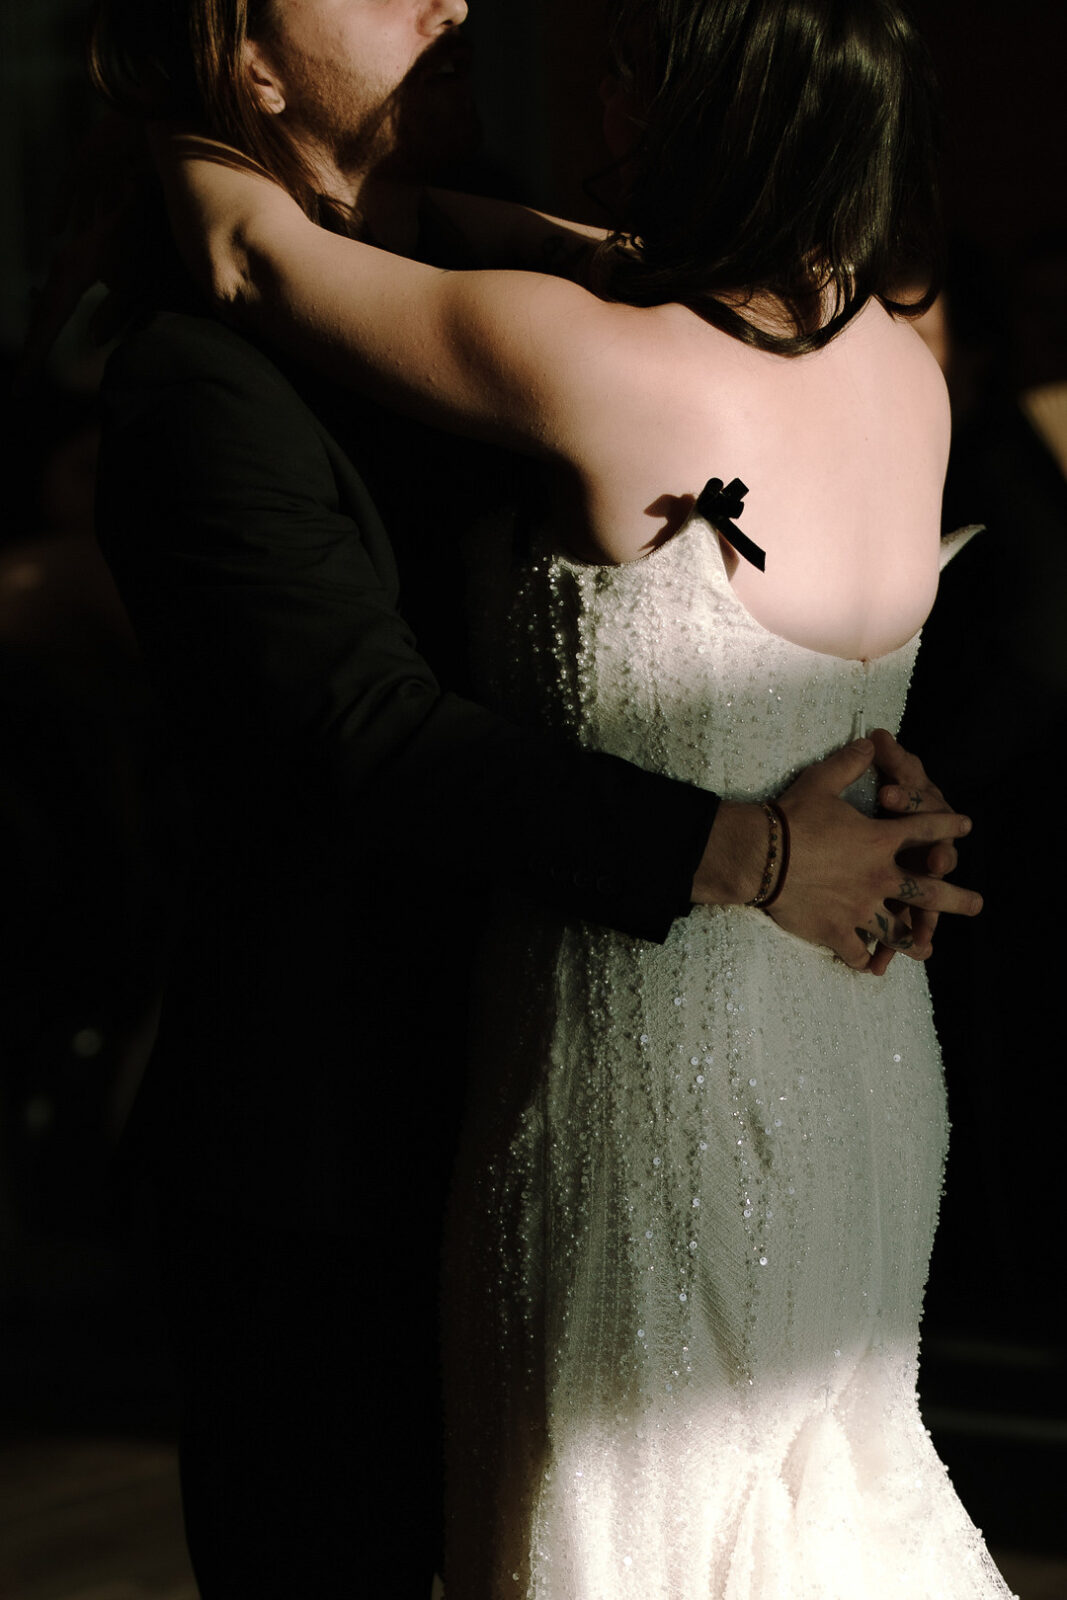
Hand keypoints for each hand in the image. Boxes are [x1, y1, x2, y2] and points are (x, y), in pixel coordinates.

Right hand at [767, 737, 980, 970]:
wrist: (759, 855)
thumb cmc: (791, 816)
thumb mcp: (822, 781)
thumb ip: (850, 763)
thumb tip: (869, 743)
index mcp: (881, 840)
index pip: (925, 830)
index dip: (948, 825)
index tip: (966, 826)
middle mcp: (879, 877)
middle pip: (930, 892)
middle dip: (958, 899)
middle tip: (976, 905)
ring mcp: (861, 908)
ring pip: (898, 930)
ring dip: (914, 939)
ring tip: (926, 947)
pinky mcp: (836, 931)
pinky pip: (857, 951)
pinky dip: (863, 959)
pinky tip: (869, 966)